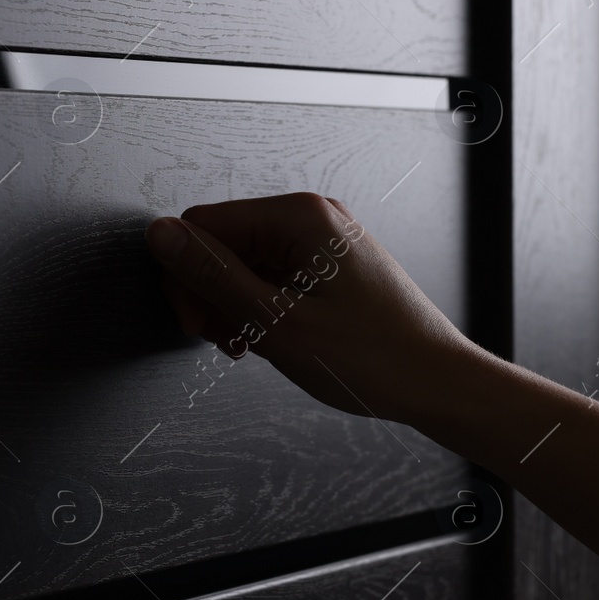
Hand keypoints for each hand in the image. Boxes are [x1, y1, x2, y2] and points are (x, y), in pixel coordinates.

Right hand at [144, 192, 480, 424]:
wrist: (437, 383)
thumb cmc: (376, 358)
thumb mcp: (277, 322)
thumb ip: (214, 276)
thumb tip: (161, 237)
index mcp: (300, 217)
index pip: (202, 225)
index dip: (185, 277)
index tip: (195, 322)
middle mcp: (311, 219)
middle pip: (221, 244)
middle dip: (211, 295)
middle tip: (226, 339)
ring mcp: (321, 243)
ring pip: (243, 266)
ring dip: (234, 309)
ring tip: (252, 346)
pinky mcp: (328, 268)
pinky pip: (271, 279)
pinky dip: (259, 311)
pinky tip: (266, 341)